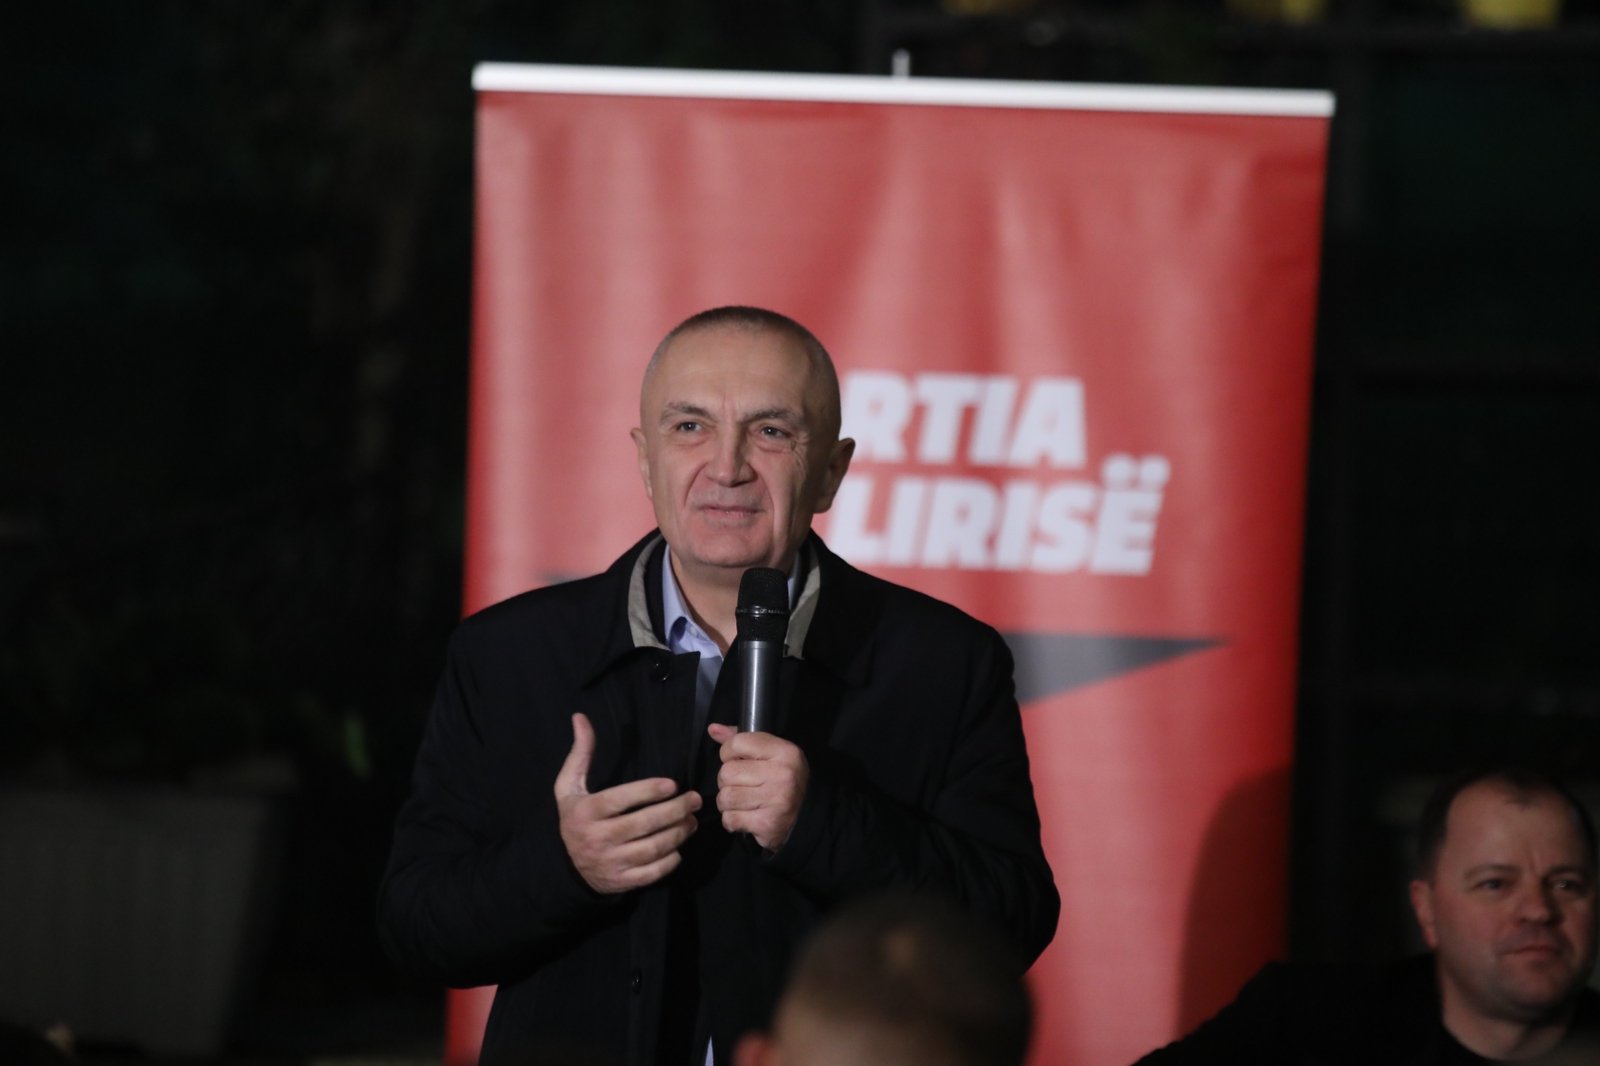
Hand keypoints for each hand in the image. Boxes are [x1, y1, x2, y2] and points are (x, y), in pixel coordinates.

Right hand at [555, 713, 700, 893]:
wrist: (567, 868)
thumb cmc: (575, 818)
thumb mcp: (569, 786)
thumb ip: (580, 753)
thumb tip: (580, 717)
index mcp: (587, 812)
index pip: (621, 800)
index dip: (648, 791)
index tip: (672, 784)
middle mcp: (598, 838)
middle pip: (644, 824)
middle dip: (675, 811)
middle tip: (695, 800)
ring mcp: (611, 862)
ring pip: (653, 848)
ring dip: (678, 833)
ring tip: (692, 820)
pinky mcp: (623, 881)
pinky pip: (653, 872)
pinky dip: (671, 860)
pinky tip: (679, 847)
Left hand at [706, 723, 808, 852]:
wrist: (806, 815)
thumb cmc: (782, 780)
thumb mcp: (770, 753)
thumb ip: (740, 739)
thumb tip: (713, 729)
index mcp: (784, 752)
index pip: (737, 743)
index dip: (729, 753)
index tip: (738, 761)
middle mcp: (782, 774)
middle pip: (727, 773)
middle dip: (727, 781)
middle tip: (742, 786)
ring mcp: (776, 800)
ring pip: (725, 797)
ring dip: (728, 803)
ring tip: (742, 802)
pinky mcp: (767, 823)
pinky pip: (730, 819)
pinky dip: (732, 820)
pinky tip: (746, 816)